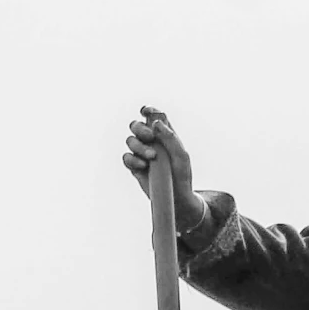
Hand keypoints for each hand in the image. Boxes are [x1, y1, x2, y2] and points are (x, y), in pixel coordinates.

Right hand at [123, 106, 202, 231]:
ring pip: (130, 140)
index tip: (146, 111)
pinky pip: (126, 157)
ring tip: (152, 157)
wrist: (177, 198)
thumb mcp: (181, 155)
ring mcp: (141, 154)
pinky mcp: (135, 167)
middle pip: (136, 125)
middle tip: (150, 137)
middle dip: (140, 128)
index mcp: (164, 134)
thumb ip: (171, 137)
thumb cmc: (182, 175)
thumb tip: (156, 123)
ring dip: (139, 146)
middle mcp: (151, 142)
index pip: (153, 117)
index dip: (148, 111)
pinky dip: (133, 159)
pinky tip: (143, 166)